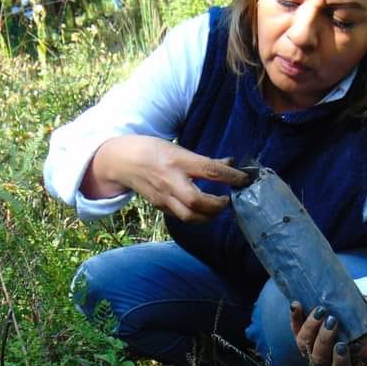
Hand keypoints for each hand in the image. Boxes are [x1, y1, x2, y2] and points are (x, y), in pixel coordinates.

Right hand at [82, 135, 249, 222]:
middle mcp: (171, 180)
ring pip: (189, 216)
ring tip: (218, 209)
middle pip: (197, 201)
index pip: (210, 170)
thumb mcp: (179, 148)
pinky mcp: (159, 206)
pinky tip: (203, 212)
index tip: (245, 179)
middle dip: (217, 206)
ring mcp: (164, 196)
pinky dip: (196, 217)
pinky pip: (181, 217)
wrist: (122, 161)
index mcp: (178, 161)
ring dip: (208, 216)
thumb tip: (230, 163)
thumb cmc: (152, 150)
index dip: (231, 176)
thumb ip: (204, 160)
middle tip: (228, 200)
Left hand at [290, 297, 366, 365]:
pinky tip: (296, 304)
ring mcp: (310, 349)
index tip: (342, 345)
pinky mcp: (300, 335)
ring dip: (311, 326)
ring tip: (320, 310)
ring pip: (303, 343)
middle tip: (332, 321)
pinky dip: (295, 316)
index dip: (340, 360)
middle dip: (324, 339)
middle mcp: (323, 362)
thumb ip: (365, 345)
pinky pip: (294, 328)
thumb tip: (359, 346)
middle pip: (318, 357)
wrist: (350, 321)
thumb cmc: (361, 336)